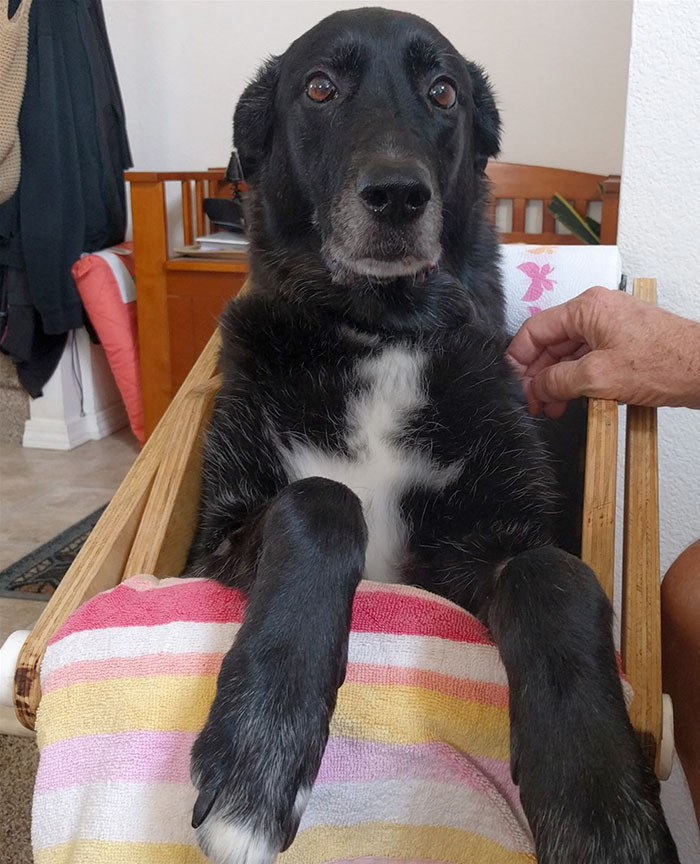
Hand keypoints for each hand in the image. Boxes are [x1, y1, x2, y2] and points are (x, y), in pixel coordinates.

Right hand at [506, 286, 699, 416]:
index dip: (519, 358)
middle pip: (551, 343)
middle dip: (538, 375)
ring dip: (557, 381)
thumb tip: (537, 388)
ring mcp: (611, 327)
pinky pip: (588, 359)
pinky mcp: (623, 344)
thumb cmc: (665, 363)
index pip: (535, 329)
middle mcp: (596, 312)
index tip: (512, 382)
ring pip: (569, 354)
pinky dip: (576, 380)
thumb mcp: (598, 376)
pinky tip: (572, 400)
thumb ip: (558, 381)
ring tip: (551, 407)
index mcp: (587, 309)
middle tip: (532, 402)